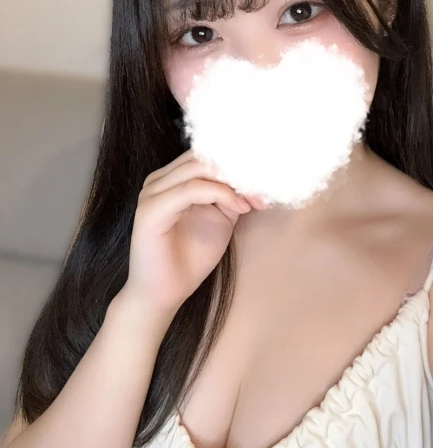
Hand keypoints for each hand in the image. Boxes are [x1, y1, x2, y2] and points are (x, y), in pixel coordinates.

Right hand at [120, 148, 264, 317]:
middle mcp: (159, 180)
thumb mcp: (221, 218)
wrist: (164, 294)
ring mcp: (152, 192)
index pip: (206, 153)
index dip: (237, 162)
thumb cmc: (189, 258)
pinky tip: (239, 207)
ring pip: (199, 167)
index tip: (265, 180)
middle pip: (204, 156)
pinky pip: (191, 189)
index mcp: (172, 179)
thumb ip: (232, 195)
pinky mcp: (151, 210)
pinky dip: (221, 194)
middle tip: (262, 190)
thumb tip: (255, 180)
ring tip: (252, 200)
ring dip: (233, 181)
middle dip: (238, 170)